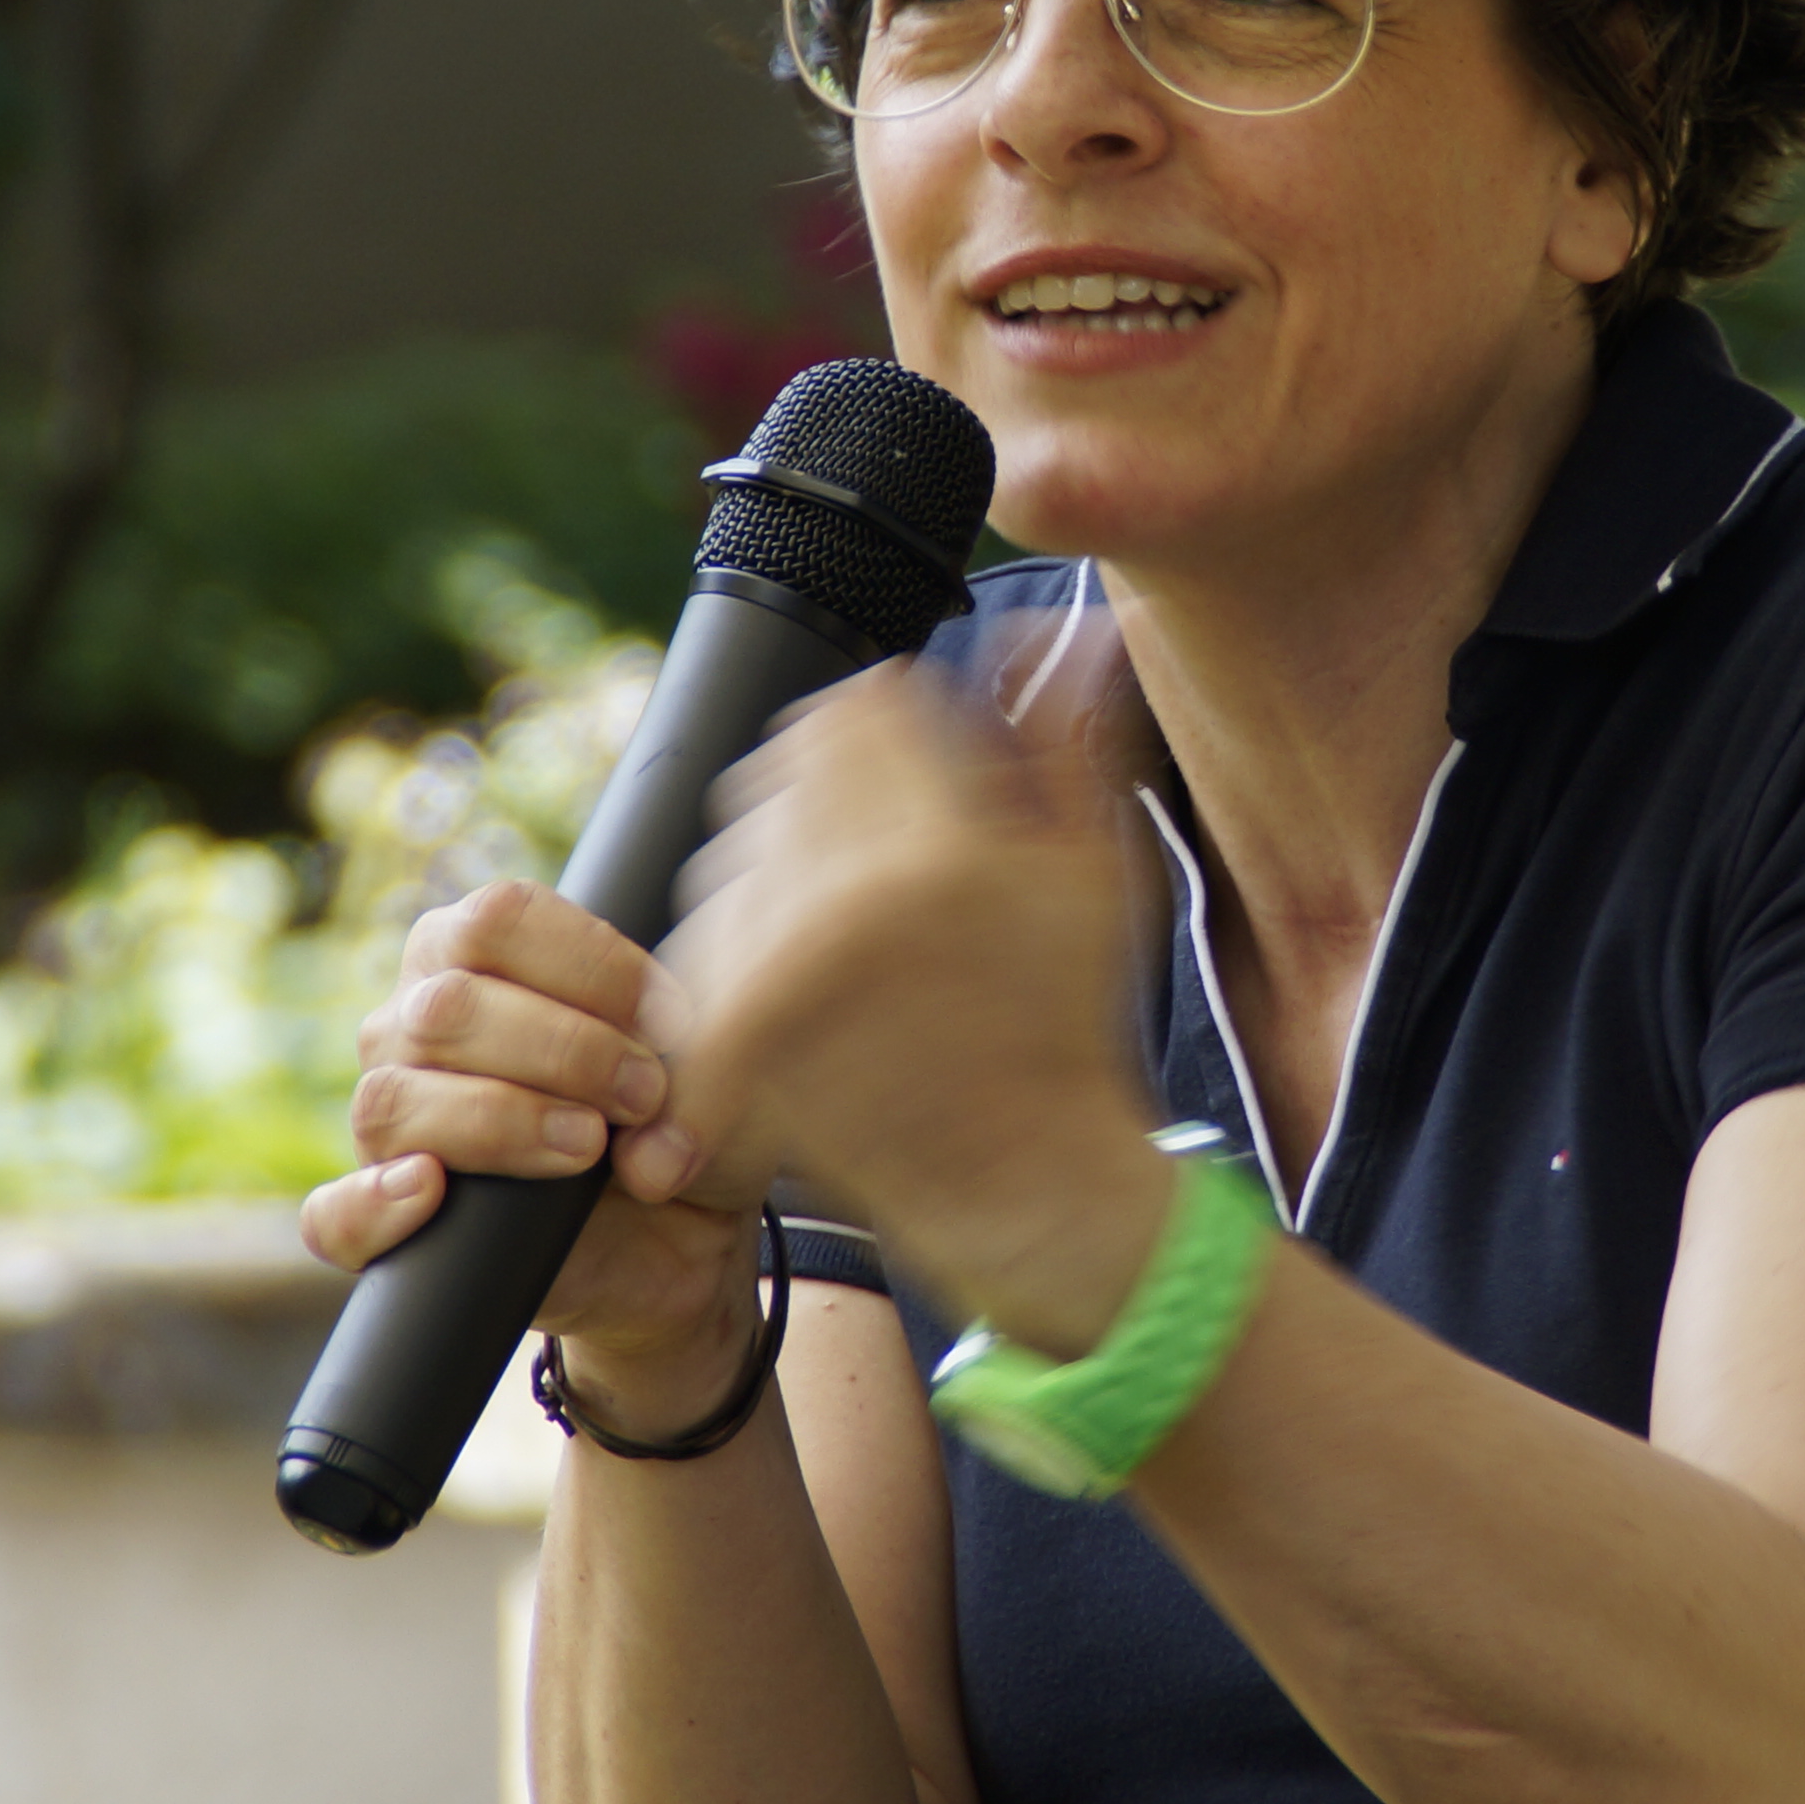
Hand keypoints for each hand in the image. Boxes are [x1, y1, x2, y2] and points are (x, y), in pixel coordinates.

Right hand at [300, 881, 756, 1399]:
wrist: (680, 1235)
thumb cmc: (679, 1117)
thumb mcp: (707, 1064)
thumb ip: (686, 1058)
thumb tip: (645, 1129)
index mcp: (480, 952)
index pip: (498, 917)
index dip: (590, 964)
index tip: (671, 1017)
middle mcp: (415, 1021)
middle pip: (448, 1005)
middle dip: (566, 1050)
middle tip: (644, 1094)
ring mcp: (389, 1120)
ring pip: (397, 1098)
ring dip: (507, 1119)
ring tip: (592, 1147)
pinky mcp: (385, 1219)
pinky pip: (334, 1215)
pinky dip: (376, 1204)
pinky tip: (433, 1191)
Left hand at [655, 626, 1179, 1352]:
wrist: (1018, 1180)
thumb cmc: (1067, 1025)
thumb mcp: (1097, 872)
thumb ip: (1071, 734)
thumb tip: (1060, 623)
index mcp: (939, 855)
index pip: (860, 704)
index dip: (897, 721)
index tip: (928, 767)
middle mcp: (839, 907)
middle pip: (788, 761)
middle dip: (842, 788)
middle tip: (896, 852)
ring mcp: (769, 974)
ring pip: (738, 840)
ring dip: (788, 860)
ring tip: (860, 926)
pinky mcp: (723, 1031)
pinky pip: (706, 926)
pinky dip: (750, 938)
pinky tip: (817, 979)